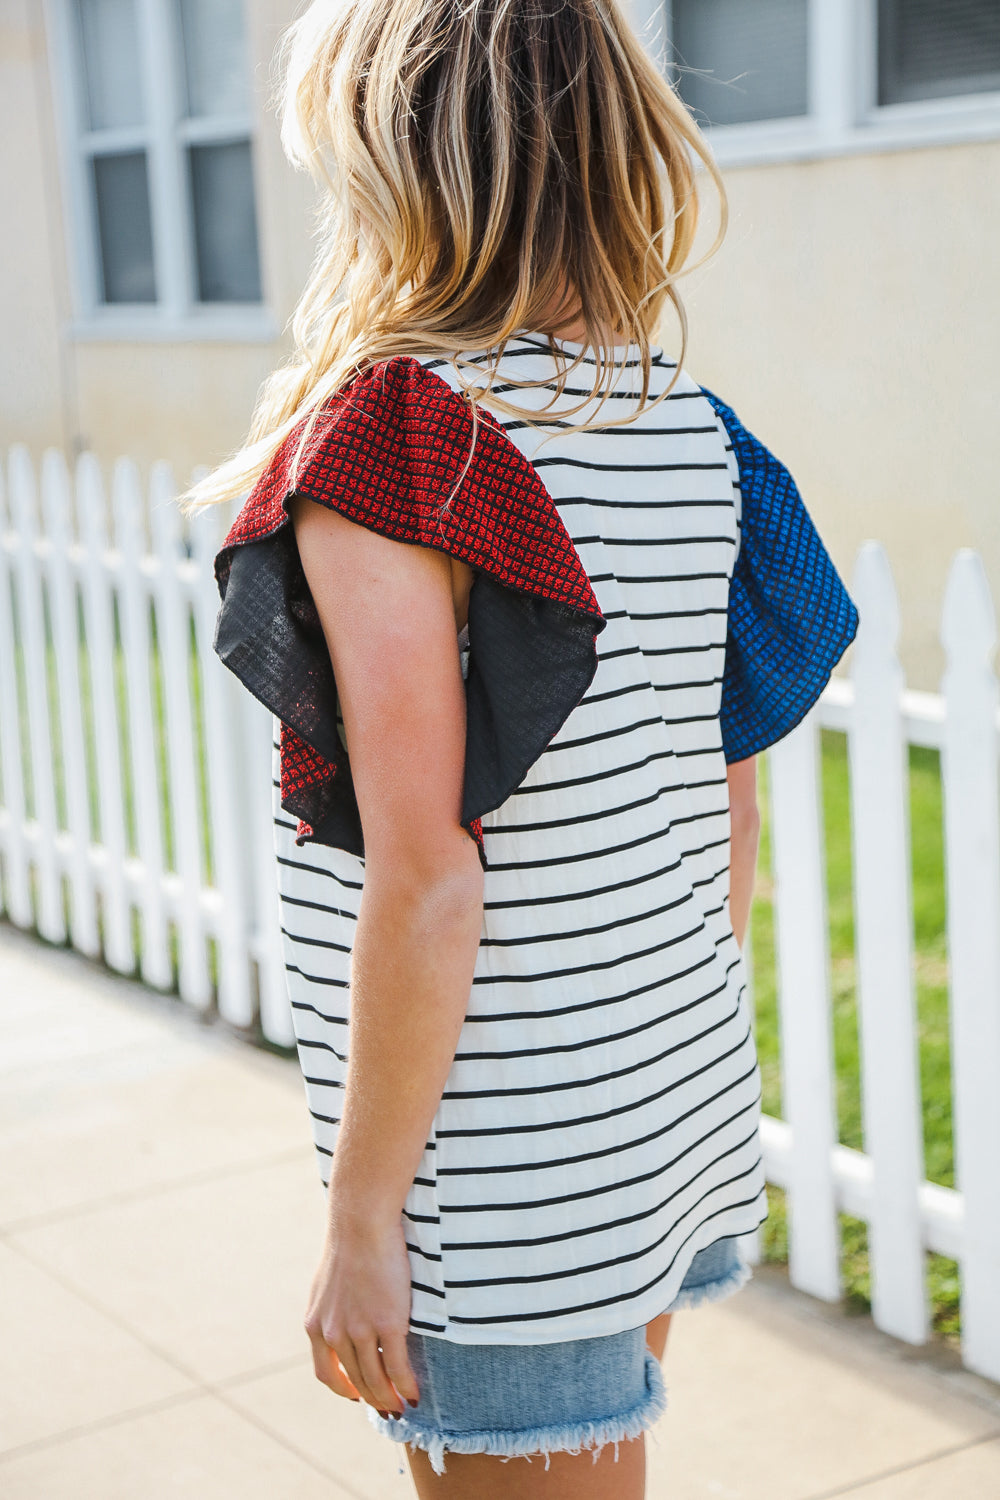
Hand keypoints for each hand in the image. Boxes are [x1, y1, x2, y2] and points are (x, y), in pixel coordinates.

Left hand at [303, 1209, 419, 1417]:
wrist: (361, 1221)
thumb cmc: (349, 1242)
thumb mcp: (328, 1283)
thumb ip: (331, 1308)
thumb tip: (342, 1318)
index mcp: (315, 1325)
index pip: (326, 1373)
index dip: (343, 1389)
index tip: (357, 1394)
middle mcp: (333, 1333)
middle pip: (354, 1382)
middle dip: (372, 1400)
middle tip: (388, 1408)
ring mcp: (360, 1330)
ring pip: (375, 1381)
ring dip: (390, 1399)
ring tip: (403, 1405)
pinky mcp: (387, 1324)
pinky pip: (397, 1367)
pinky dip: (406, 1385)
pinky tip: (415, 1391)